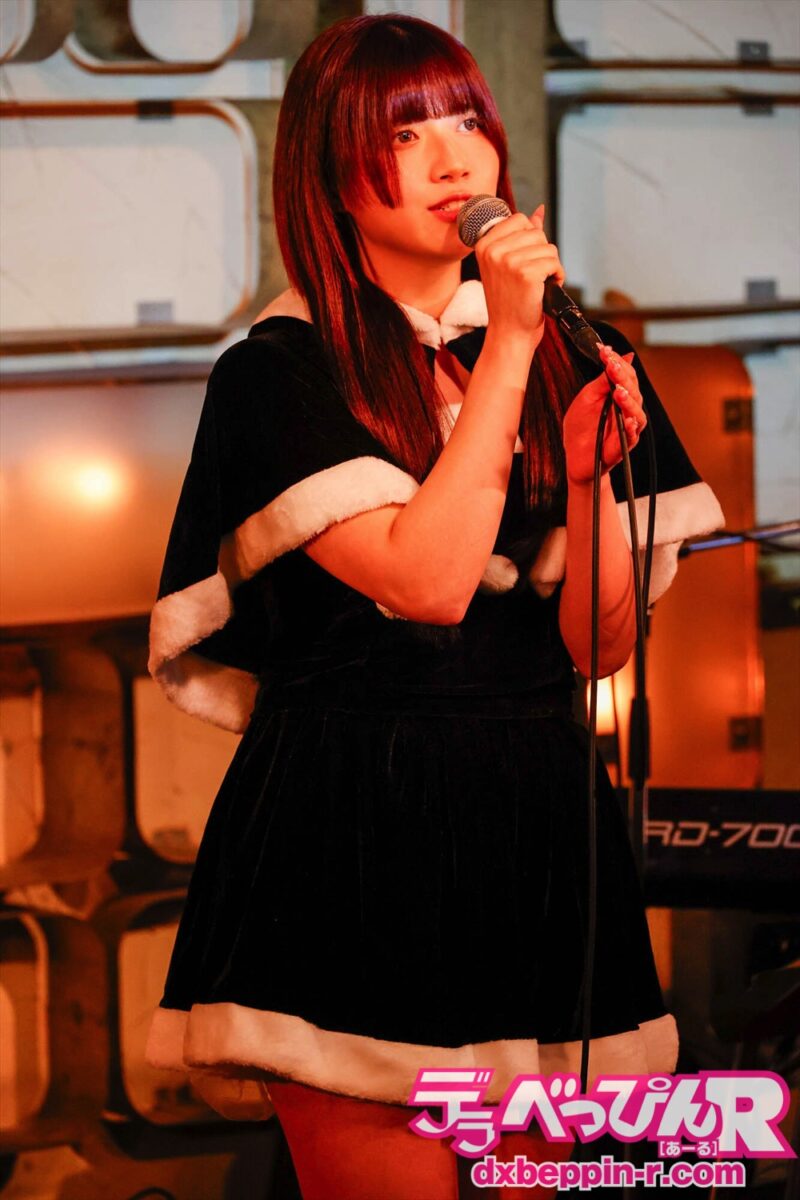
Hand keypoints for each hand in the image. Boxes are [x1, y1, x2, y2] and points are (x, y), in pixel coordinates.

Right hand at [475, 203, 564, 347]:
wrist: (509, 332)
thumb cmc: (509, 300)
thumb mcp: (508, 264)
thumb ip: (522, 235)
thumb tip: (540, 211)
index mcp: (484, 244)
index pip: (519, 220)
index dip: (529, 240)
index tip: (522, 262)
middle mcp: (493, 250)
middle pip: (536, 232)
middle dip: (541, 253)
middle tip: (531, 276)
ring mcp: (508, 262)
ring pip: (548, 247)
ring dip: (550, 266)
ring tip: (537, 283)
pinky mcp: (525, 274)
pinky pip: (554, 262)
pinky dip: (557, 276)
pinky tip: (545, 288)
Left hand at [562, 344, 647, 484]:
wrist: (575, 458)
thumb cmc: (580, 428)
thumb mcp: (586, 399)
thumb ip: (601, 382)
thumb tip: (617, 357)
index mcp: (618, 396)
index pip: (626, 376)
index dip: (617, 363)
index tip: (606, 352)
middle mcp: (627, 410)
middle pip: (634, 390)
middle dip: (623, 377)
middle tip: (612, 366)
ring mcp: (628, 428)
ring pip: (637, 412)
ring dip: (629, 401)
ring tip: (619, 392)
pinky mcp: (624, 446)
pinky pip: (632, 436)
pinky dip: (631, 428)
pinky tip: (627, 420)